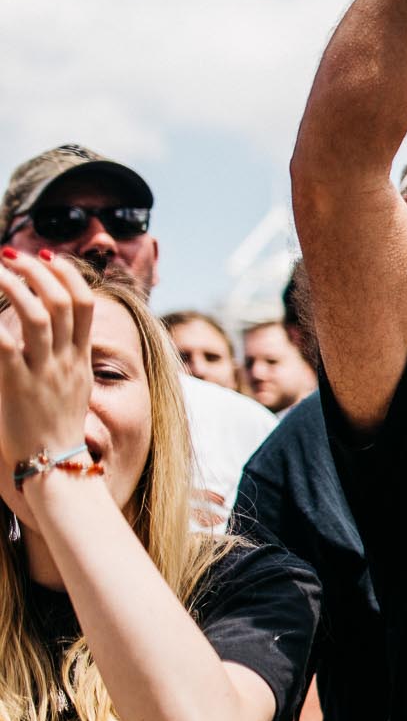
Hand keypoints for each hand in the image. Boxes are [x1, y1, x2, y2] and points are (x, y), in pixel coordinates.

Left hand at [0, 250, 93, 479]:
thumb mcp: (73, 387)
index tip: (47, 256)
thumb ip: (65, 356)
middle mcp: (66, 360)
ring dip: (14, 285)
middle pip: (62, 301)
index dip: (68, 273)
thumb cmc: (55, 427)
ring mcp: (44, 372)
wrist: (53, 464)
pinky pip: (6, 345)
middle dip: (37, 271)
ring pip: (37, 315)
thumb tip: (50, 332)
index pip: (84, 304)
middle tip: (12, 256)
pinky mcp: (17, 385)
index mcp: (80, 358)